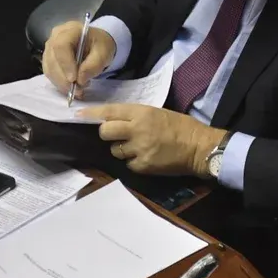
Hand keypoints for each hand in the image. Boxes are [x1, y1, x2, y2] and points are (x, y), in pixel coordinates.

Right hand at [42, 21, 116, 97]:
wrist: (96, 43)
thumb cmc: (100, 45)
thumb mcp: (104, 53)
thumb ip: (94, 65)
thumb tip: (80, 79)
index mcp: (71, 30)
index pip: (61, 46)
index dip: (65, 64)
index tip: (74, 79)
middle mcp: (55, 36)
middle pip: (52, 59)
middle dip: (64, 78)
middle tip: (78, 91)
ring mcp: (49, 47)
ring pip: (49, 68)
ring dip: (61, 83)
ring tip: (78, 90)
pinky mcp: (48, 58)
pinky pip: (50, 73)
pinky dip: (59, 83)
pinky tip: (72, 87)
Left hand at [77, 104, 225, 176]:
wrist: (199, 147)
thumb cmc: (182, 127)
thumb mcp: (159, 113)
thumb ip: (137, 116)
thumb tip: (115, 120)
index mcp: (142, 113)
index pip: (110, 111)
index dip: (92, 113)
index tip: (78, 114)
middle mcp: (138, 129)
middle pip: (106, 132)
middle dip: (107, 134)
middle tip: (116, 136)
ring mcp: (140, 149)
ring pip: (116, 150)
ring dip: (123, 149)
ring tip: (139, 147)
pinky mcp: (144, 165)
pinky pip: (129, 164)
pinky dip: (135, 161)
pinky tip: (147, 158)